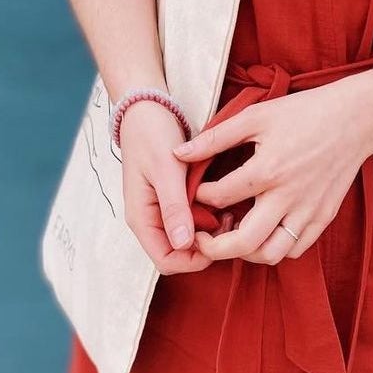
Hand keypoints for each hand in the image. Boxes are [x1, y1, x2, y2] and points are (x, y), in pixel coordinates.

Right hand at [118, 100, 235, 274]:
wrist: (147, 111)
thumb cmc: (153, 136)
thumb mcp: (166, 169)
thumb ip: (174, 206)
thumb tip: (184, 243)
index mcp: (142, 219)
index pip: (166, 261)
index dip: (194, 260)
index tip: (219, 239)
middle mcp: (150, 221)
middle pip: (179, 255)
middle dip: (205, 248)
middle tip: (230, 223)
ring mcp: (161, 213)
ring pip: (187, 241)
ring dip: (209, 234)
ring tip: (230, 213)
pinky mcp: (173, 203)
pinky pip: (191, 223)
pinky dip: (208, 220)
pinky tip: (224, 205)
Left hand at [171, 84, 372, 265]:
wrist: (355, 119)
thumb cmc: (304, 113)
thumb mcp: (256, 116)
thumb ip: (216, 137)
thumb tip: (179, 153)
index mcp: (268, 169)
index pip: (220, 197)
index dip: (200, 196)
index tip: (196, 192)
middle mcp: (288, 197)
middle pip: (243, 242)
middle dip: (214, 247)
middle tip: (202, 238)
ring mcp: (308, 211)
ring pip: (271, 253)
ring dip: (246, 253)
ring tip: (234, 235)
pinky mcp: (323, 217)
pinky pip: (296, 249)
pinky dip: (275, 248)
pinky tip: (264, 231)